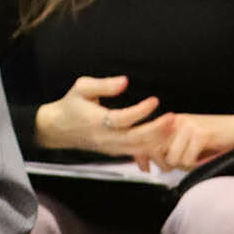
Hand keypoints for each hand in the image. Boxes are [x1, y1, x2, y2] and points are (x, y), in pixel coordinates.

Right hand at [35, 75, 171, 159]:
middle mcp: (105, 138)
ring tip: (174, 126)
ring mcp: (111, 148)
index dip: (140, 111)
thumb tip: (125, 81)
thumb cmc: (72, 104)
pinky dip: (153, 147)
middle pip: (135, 139)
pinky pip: (137, 152)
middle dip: (157, 130)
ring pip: (139, 148)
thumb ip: (103, 84)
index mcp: (96, 121)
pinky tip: (166, 137)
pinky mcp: (116, 152)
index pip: (122, 119)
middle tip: (173, 118)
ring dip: (158, 140)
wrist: (59, 129)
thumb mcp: (81, 88)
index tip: (155, 100)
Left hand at [140, 112, 233, 171]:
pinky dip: (197, 165)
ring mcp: (188, 126)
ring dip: (186, 166)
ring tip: (199, 159)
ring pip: (173, 159)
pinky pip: (188, 160)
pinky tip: (206, 158)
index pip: (147, 140)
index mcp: (171, 122)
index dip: (143, 156)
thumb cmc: (217, 138)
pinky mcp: (200, 134)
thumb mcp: (188, 143)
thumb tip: (148, 163)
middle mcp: (176, 121)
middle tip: (184, 164)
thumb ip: (168, 149)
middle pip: (158, 153)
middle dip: (168, 165)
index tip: (145, 168)